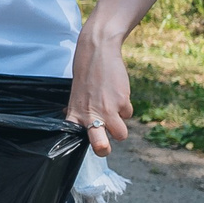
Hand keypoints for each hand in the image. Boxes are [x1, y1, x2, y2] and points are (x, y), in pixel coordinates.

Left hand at [66, 25, 133, 155]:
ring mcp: (108, 111)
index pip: (74, 138)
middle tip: (104, 148)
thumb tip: (82, 127)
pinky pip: (128, 114)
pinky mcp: (122, 103)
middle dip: (103, 149)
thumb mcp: (77, 95)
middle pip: (100, 145)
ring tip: (114, 112)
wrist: (98, 53)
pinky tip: (117, 93)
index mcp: (75, 114)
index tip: (83, 143)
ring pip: (121, 134)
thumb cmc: (87, 75)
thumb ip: (79, 112)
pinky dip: (125, 107)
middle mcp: (91, 116)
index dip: (82, 143)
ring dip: (120, 127)